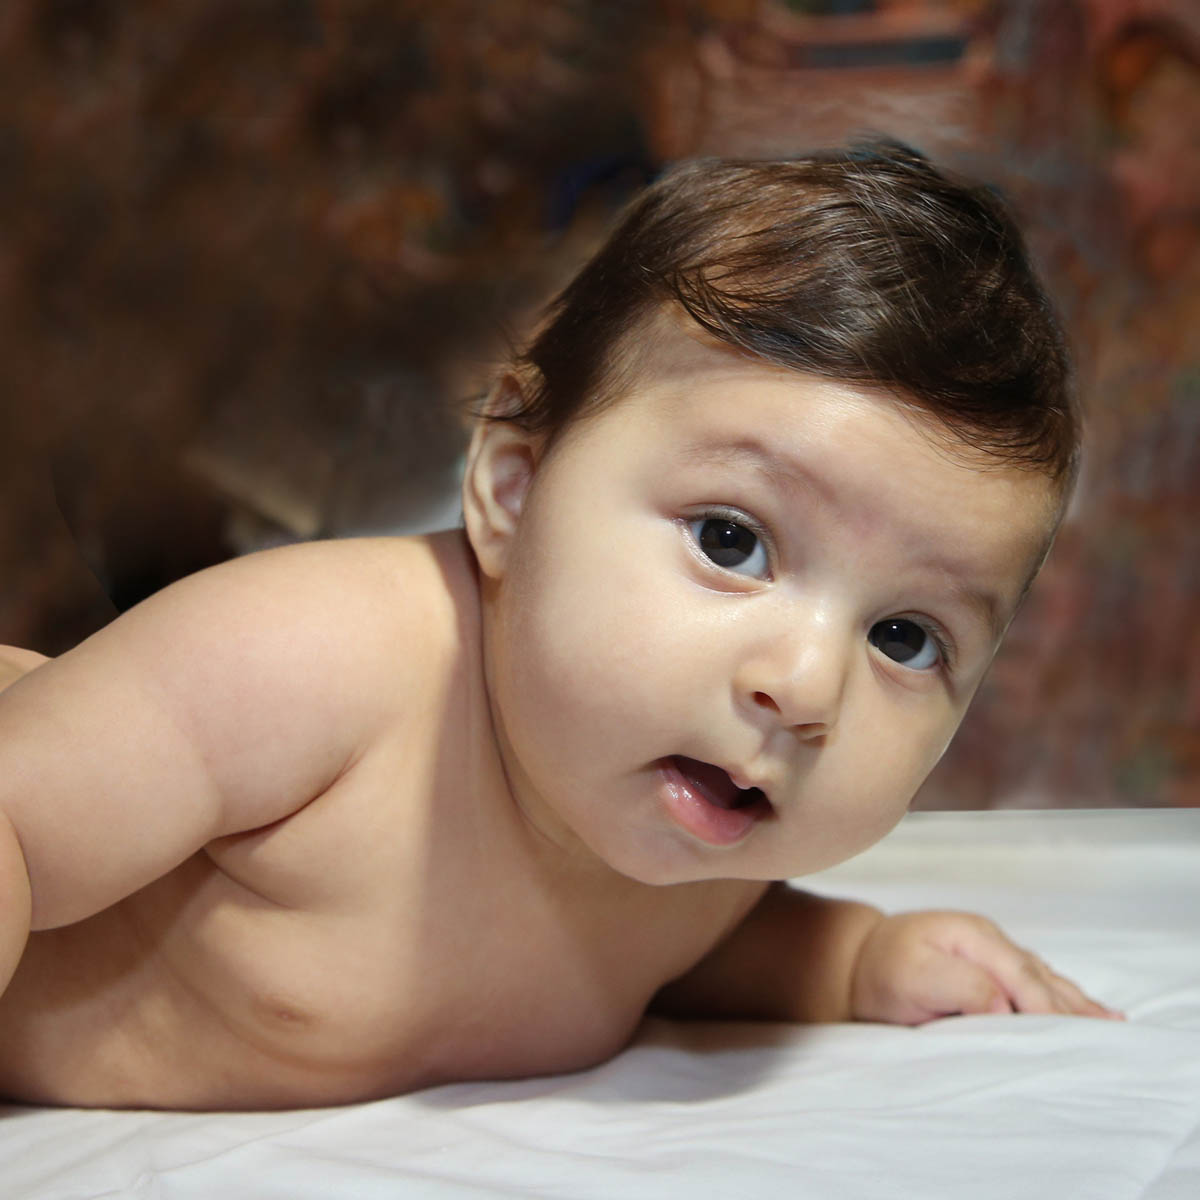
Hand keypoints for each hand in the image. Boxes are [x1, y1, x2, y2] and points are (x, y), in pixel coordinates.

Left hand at [850, 910, 1123, 1025]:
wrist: (859, 961)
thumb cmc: (882, 970)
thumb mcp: (910, 976)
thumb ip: (958, 984)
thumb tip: (1002, 1004)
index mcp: (972, 935)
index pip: (1020, 975)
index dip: (1043, 1007)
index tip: (1061, 1039)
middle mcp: (990, 940)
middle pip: (1040, 977)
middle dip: (1070, 1010)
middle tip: (1103, 1043)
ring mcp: (994, 952)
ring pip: (1045, 980)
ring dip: (1076, 1006)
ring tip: (1111, 1027)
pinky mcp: (993, 969)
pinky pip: (1037, 984)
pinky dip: (1065, 1000)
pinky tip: (1092, 1012)